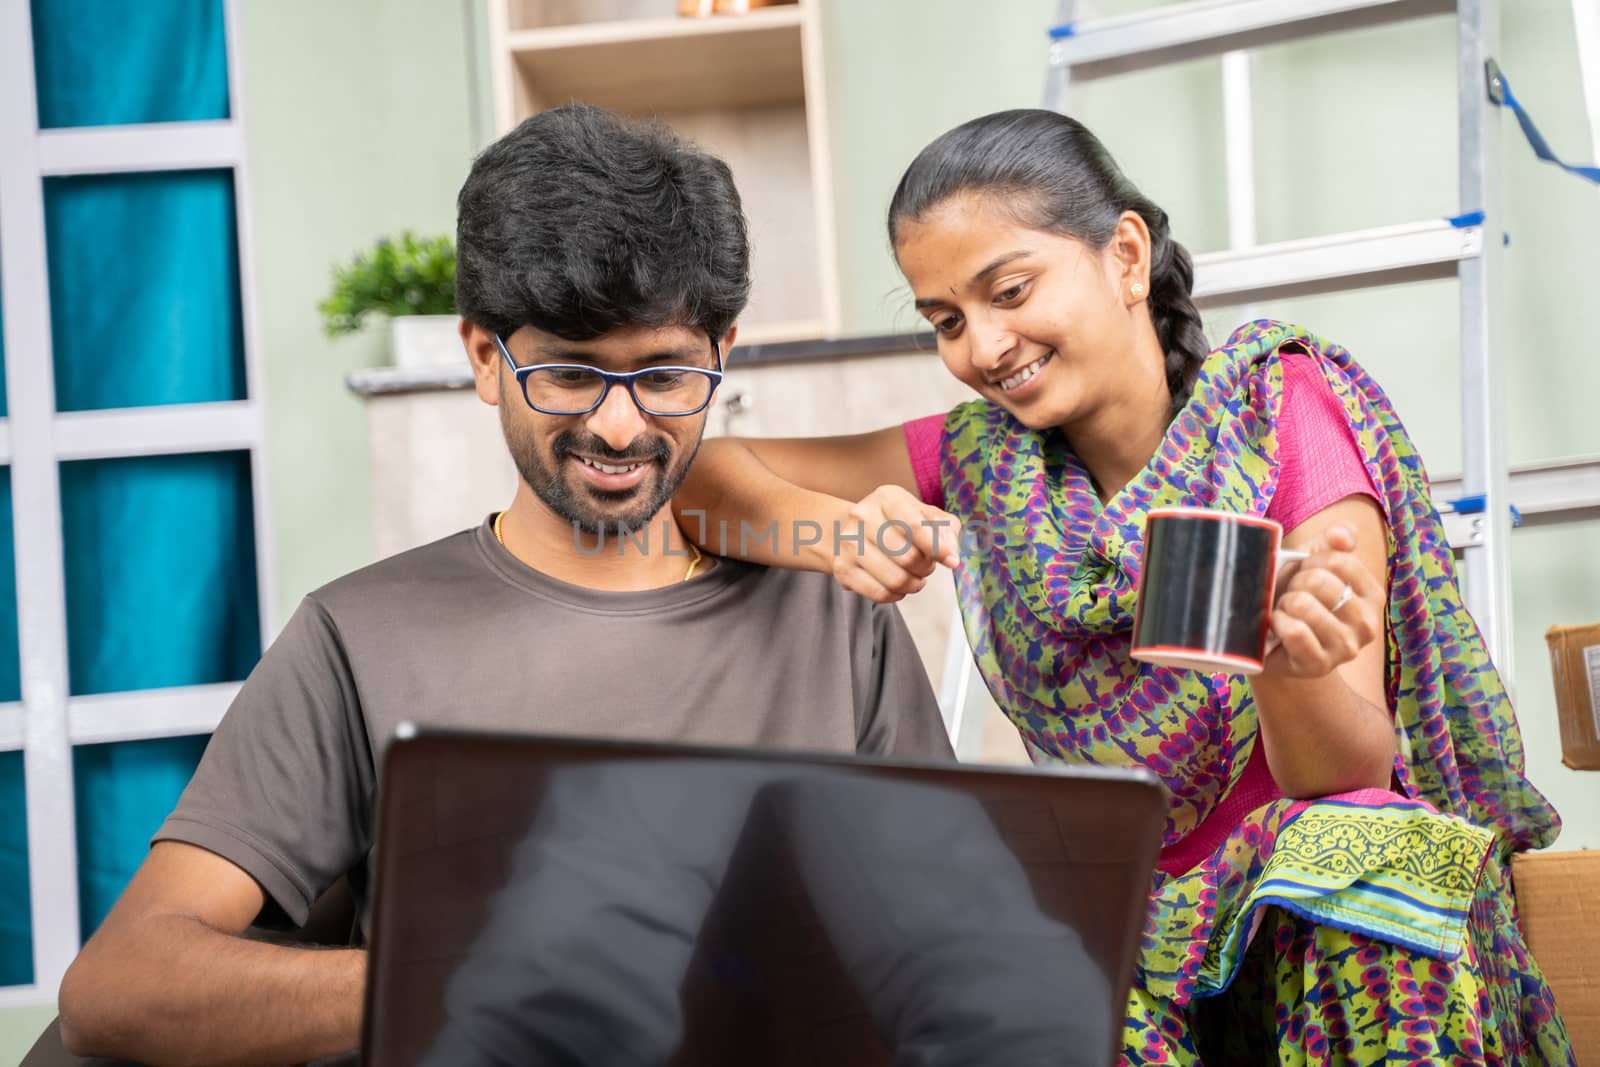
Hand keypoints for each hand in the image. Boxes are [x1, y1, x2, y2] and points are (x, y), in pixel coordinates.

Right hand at [827, 485, 959, 602]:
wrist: (852, 530)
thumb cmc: (897, 523)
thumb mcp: (925, 515)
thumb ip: (946, 530)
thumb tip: (952, 555)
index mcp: (887, 497)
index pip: (915, 526)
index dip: (938, 548)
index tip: (952, 562)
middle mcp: (863, 516)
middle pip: (908, 557)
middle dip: (926, 568)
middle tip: (926, 566)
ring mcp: (849, 543)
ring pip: (895, 579)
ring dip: (914, 584)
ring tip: (915, 577)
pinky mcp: (842, 568)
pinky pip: (879, 594)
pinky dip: (896, 595)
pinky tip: (899, 586)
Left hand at [1264, 523, 1383, 677]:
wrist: (1278, 645)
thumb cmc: (1298, 596)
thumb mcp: (1314, 563)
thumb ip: (1332, 542)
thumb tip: (1341, 535)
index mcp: (1373, 595)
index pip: (1339, 560)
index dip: (1309, 561)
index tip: (1304, 574)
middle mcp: (1368, 624)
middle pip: (1319, 581)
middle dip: (1294, 583)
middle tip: (1291, 596)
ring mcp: (1346, 648)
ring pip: (1304, 605)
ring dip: (1284, 604)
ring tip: (1286, 612)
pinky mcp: (1319, 666)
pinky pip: (1293, 631)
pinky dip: (1277, 623)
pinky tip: (1278, 627)